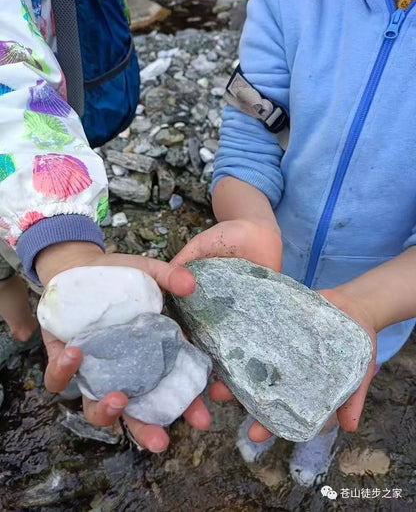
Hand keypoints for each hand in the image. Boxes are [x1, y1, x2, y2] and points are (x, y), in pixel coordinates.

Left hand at [36, 242, 210, 451]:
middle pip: (135, 411)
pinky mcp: (63, 361)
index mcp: (149, 356)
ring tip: (117, 398)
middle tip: (160, 441)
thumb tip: (191, 284)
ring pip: (94, 408)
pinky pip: (60, 380)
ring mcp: (92, 370)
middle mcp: (122, 370)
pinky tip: (75, 354)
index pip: (171, 389)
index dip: (188, 406)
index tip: (202, 419)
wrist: (79, 268)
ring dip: (105, 411)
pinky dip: (65, 372)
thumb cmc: (120, 276)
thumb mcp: (148, 273)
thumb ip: (169, 277)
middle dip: (147, 429)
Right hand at [172, 219, 282, 441]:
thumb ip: (182, 264)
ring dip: (221, 382)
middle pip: (201, 356)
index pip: (179, 339)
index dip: (171, 359)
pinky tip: (244, 386)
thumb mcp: (198, 250)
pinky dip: (249, 366)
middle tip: (189, 409)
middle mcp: (212, 321)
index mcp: (194, 308)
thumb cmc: (225, 236)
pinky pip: (254, 347)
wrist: (259, 227)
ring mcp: (236, 323)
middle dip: (193, 384)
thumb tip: (166, 282)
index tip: (162, 383)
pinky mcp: (258, 321)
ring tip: (215, 401)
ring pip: (226, 358)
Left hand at [206, 286, 376, 442]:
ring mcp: (274, 347)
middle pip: (257, 386)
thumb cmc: (357, 344)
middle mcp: (283, 371)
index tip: (254, 434)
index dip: (268, 424)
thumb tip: (349, 427)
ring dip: (229, 364)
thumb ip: (353, 397)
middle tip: (219, 394)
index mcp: (302, 388)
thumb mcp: (360, 371)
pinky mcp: (270, 324)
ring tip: (213, 365)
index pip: (282, 411)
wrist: (353, 305)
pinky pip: (252, 329)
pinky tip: (221, 333)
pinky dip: (237, 333)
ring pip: (248, 360)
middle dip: (236, 393)